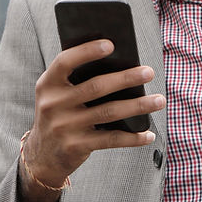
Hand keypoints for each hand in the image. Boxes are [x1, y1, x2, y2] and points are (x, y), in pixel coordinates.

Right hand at [19, 39, 164, 201]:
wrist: (42, 157)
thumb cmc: (60, 114)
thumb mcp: (58, 95)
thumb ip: (78, 80)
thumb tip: (122, 63)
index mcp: (48, 84)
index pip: (65, 62)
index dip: (87, 51)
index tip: (111, 44)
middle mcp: (53, 104)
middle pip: (95, 87)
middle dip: (126, 78)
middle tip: (149, 72)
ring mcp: (64, 126)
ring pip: (109, 112)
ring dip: (138, 105)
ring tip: (159, 100)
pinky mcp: (76, 146)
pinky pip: (111, 139)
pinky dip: (133, 137)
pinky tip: (149, 134)